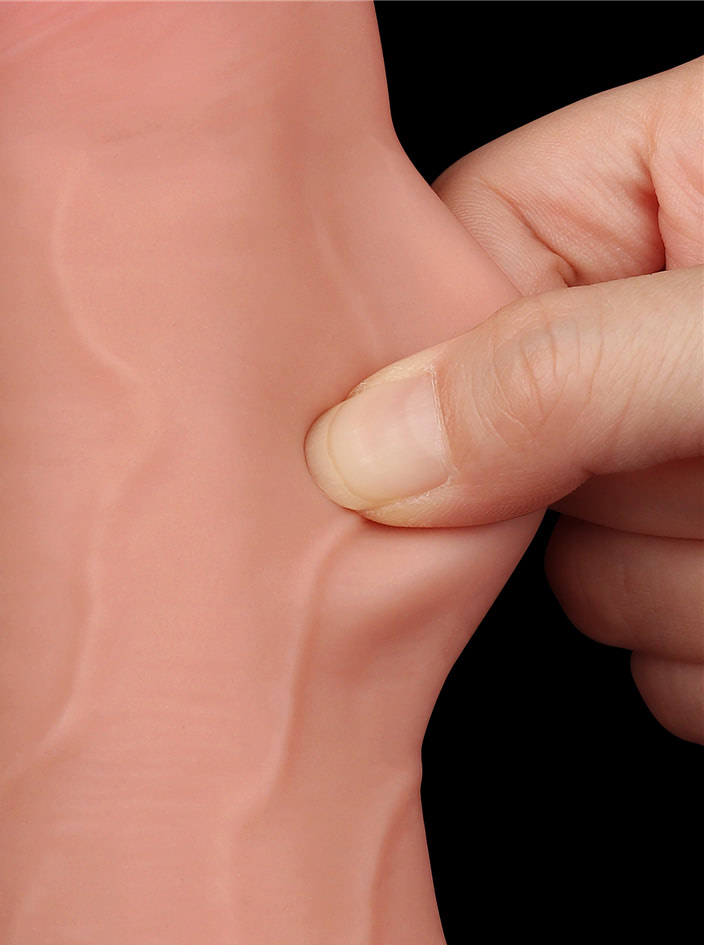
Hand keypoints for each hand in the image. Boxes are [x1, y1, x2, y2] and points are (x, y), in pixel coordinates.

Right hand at [305, 59, 703, 742]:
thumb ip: (555, 372)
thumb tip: (363, 455)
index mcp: (645, 198)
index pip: (450, 270)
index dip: (430, 371)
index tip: (433, 446)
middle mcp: (639, 335)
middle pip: (489, 449)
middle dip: (562, 499)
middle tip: (653, 478)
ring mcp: (661, 467)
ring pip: (569, 576)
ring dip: (663, 584)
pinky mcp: (690, 574)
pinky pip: (642, 655)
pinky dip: (698, 654)